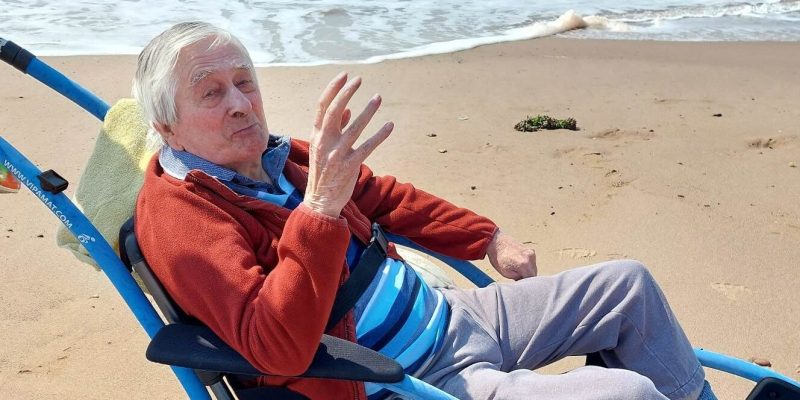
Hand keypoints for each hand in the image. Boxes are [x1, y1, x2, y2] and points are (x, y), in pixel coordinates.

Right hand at [303, 72, 393, 216]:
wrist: (320, 200)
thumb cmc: (324, 172)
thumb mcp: (323, 148)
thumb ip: (336, 128)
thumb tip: (347, 109)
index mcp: (316, 135)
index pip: (322, 106)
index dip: (333, 89)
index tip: (344, 75)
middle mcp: (324, 142)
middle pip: (334, 111)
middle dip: (346, 92)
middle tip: (359, 80)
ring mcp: (337, 154)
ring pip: (354, 127)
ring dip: (367, 111)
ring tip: (377, 98)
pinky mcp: (350, 165)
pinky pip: (368, 146)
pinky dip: (380, 135)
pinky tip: (389, 125)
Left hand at [486, 230, 537, 279]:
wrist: (496, 241)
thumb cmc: (498, 257)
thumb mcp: (506, 273)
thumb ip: (518, 278)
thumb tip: (524, 281)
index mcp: (524, 264)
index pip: (531, 279)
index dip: (525, 284)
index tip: (519, 284)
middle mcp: (530, 258)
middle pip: (534, 274)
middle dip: (527, 277)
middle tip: (517, 277)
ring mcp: (532, 253)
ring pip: (533, 268)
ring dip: (527, 271)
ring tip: (516, 269)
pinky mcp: (531, 250)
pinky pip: (532, 262)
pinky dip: (527, 265)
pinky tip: (518, 263)